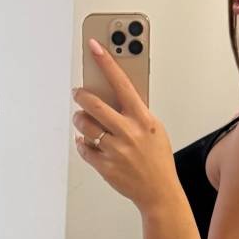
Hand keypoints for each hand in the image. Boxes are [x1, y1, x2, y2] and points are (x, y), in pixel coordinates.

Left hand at [73, 38, 179, 212]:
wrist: (160, 193)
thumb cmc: (158, 160)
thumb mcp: (155, 129)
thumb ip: (137, 112)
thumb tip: (115, 94)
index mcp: (143, 119)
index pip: (122, 82)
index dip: (106, 62)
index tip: (94, 46)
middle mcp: (128, 132)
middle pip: (94, 104)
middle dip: (81, 95)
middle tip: (78, 93)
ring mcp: (115, 150)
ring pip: (84, 125)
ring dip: (79, 119)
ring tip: (81, 119)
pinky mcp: (105, 166)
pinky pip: (84, 148)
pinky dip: (82, 143)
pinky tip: (86, 141)